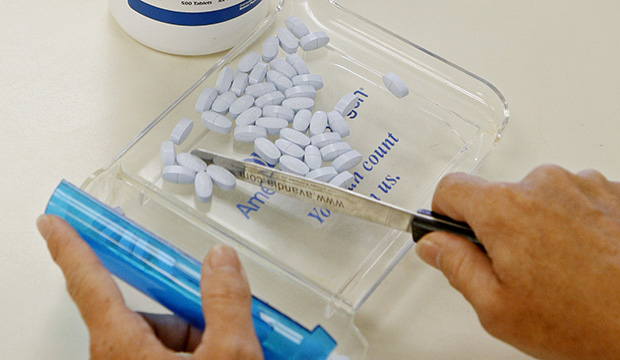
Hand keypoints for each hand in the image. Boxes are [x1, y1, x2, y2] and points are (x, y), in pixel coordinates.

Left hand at [37, 214, 262, 359]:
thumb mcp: (231, 358)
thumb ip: (226, 301)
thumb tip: (220, 259)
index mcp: (123, 349)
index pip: (90, 283)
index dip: (70, 249)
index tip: (51, 224)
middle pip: (148, 317)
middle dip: (190, 319)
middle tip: (223, 331)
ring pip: (162, 342)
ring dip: (198, 342)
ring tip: (229, 357)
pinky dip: (196, 358)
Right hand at [416, 165, 619, 359]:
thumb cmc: (585, 321)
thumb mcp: (497, 308)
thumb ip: (456, 266)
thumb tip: (434, 244)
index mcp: (505, 209)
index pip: (450, 188)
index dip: (444, 213)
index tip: (451, 232)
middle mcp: (543, 185)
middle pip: (497, 197)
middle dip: (498, 229)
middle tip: (517, 271)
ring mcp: (582, 185)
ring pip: (538, 199)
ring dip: (539, 225)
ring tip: (561, 270)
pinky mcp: (612, 192)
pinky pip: (575, 200)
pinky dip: (573, 223)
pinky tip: (586, 259)